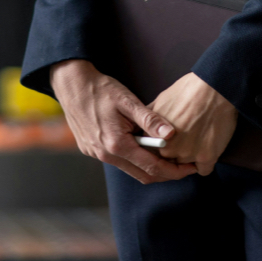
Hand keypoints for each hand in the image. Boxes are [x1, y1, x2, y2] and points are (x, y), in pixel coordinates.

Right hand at [49, 59, 197, 184]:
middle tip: (184, 166)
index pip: (152, 168)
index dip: (174, 171)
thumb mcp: (127, 101)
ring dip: (150, 167)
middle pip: (142, 175)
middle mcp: (106, 155)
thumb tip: (171, 134)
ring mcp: (97, 154)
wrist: (71, 85)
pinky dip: (135, 160)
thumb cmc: (100, 90)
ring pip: (130, 170)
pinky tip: (144, 148)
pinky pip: (119, 162)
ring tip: (168, 157)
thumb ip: (149, 119)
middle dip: (166, 174)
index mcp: (116, 144)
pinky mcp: (92, 150)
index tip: (189, 168)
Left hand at [152, 73, 238, 175]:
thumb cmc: (188, 90)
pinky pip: (204, 170)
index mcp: (154, 136)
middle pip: (170, 161)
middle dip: (177, 153)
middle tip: (188, 137)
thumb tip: (143, 127)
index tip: (172, 141)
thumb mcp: (161, 100)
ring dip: (192, 157)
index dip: (163, 148)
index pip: (153, 153)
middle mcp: (168, 149)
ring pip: (187, 166)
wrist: (214, 86)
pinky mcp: (206, 157)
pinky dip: (206, 162)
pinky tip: (209, 146)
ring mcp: (187, 154)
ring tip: (200, 137)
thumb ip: (149, 119)